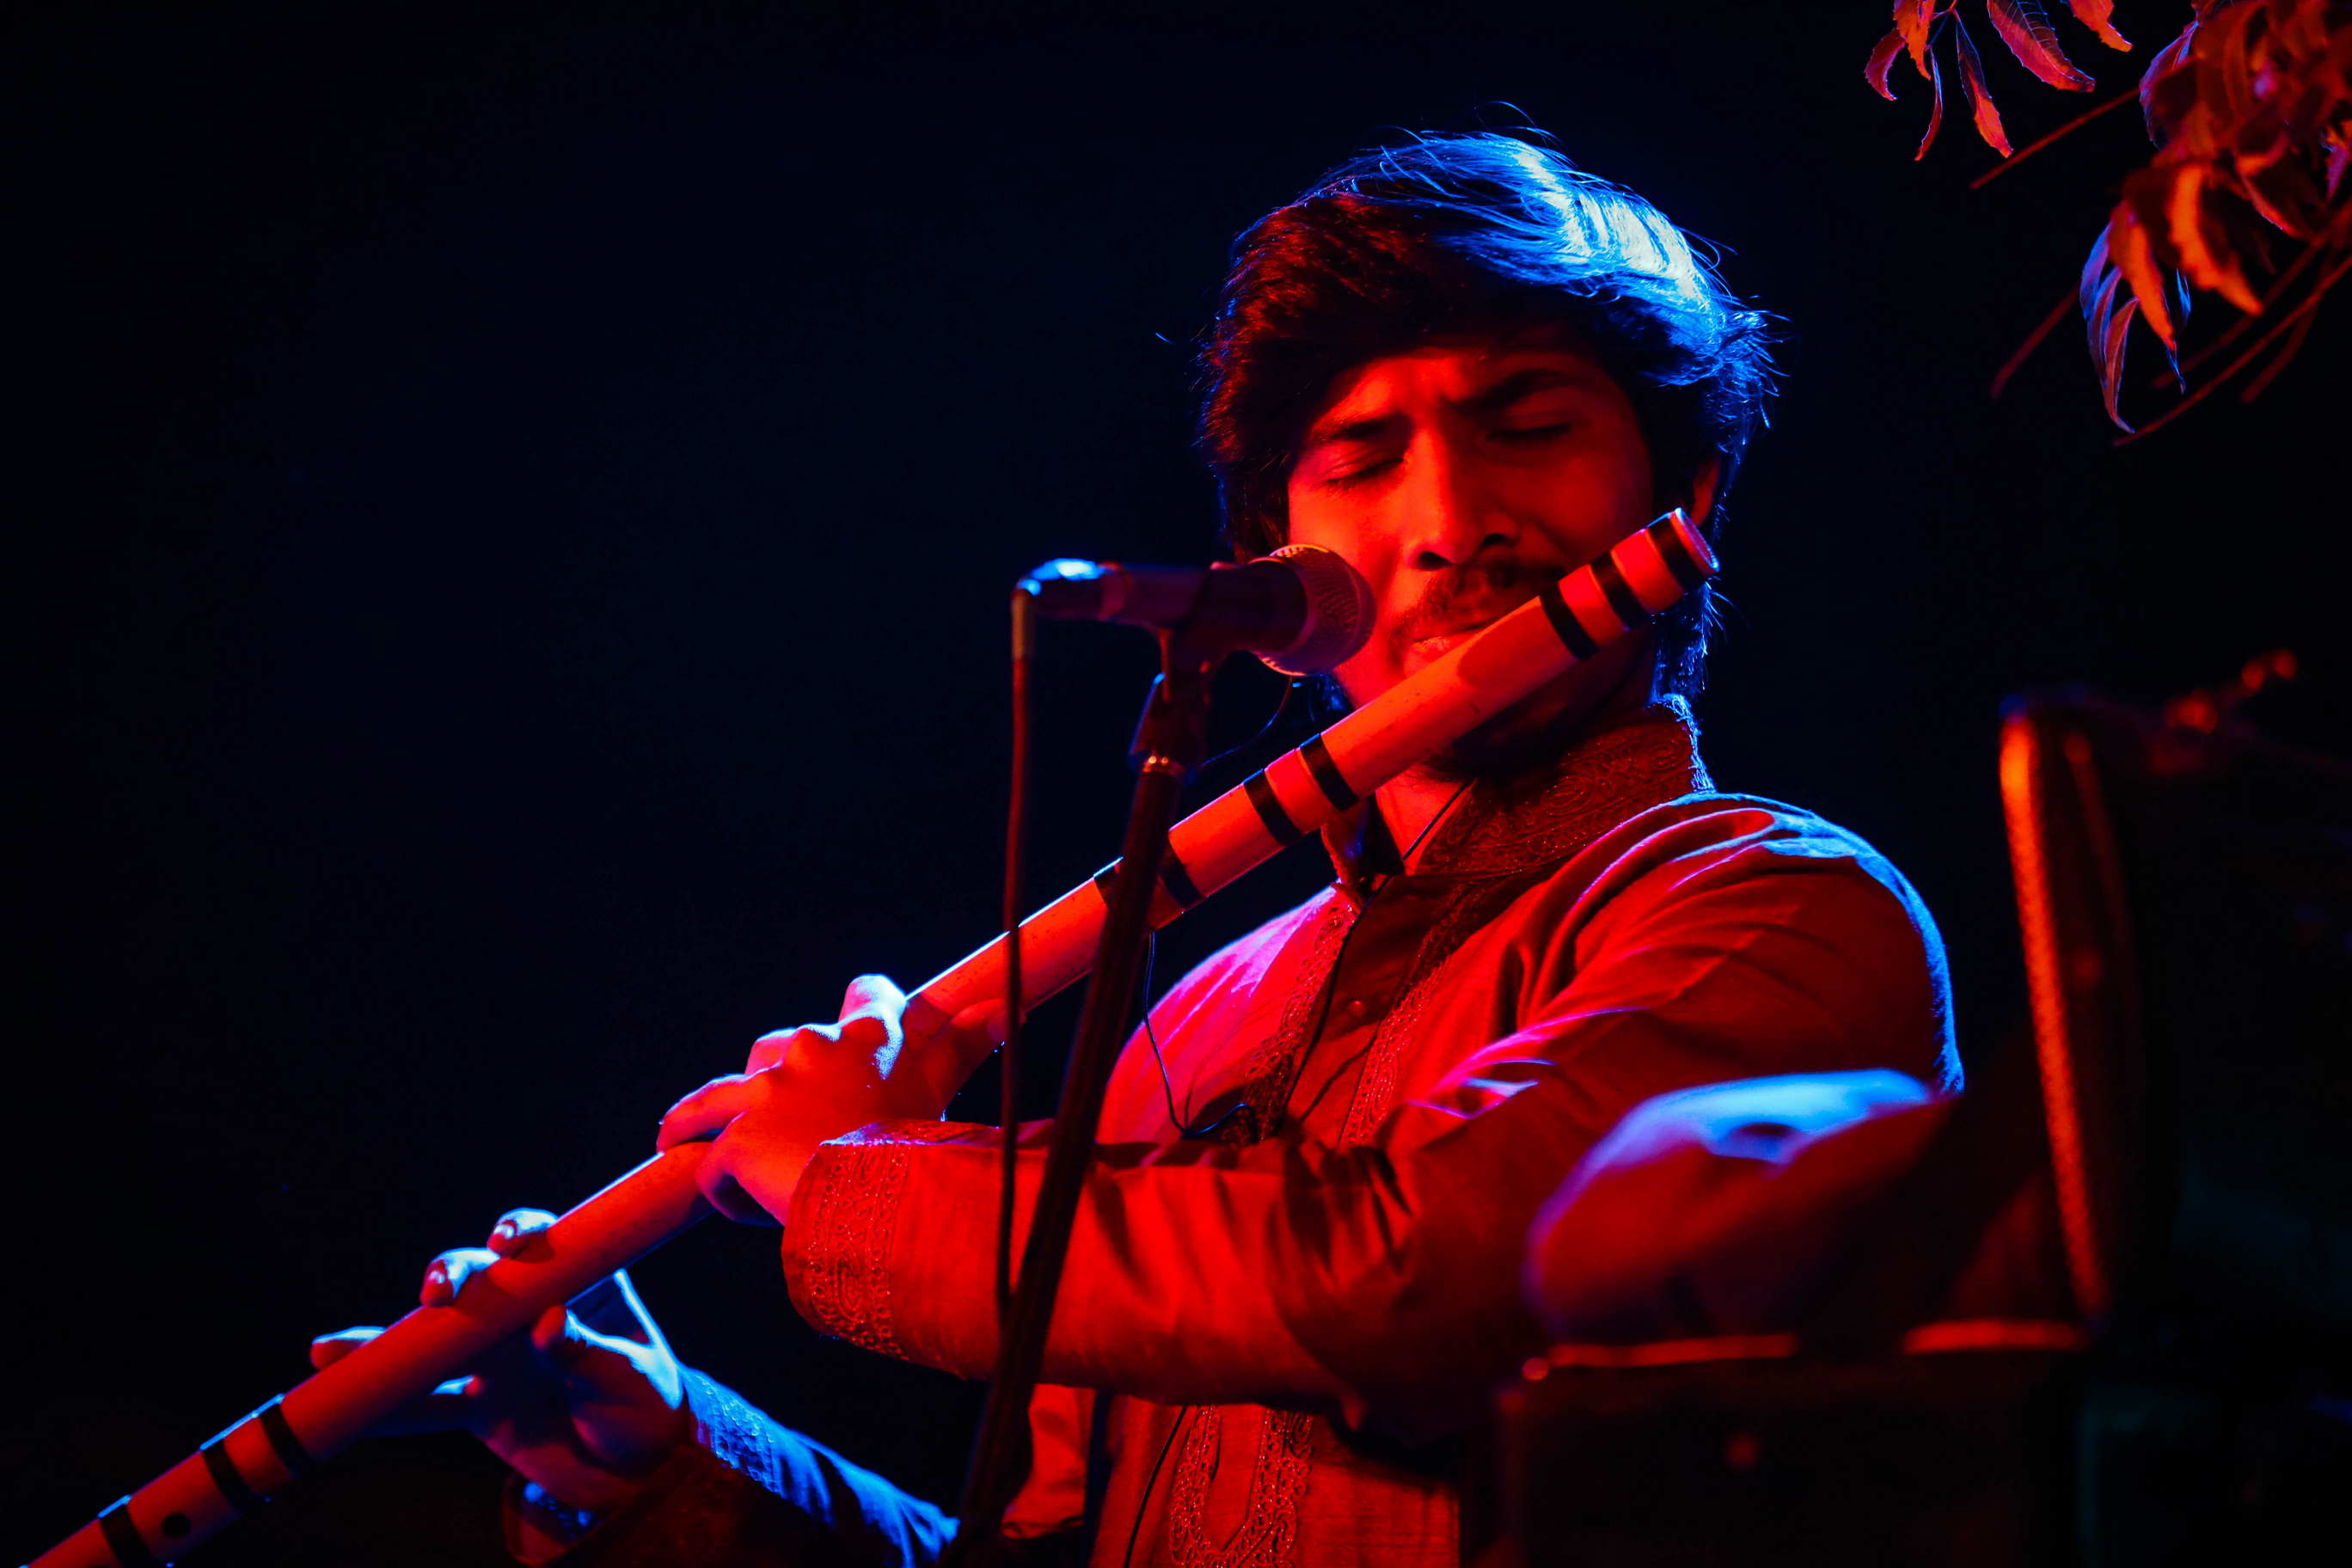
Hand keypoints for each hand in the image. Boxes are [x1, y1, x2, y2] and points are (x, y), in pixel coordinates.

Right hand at [310, 1207, 690, 1514]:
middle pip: (482, 1281)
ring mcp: (497, 1355)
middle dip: (454, 1276)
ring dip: (390, 1339)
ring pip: (439, 1338)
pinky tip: (332, 1395)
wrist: (633, 1472)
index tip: (507, 1243)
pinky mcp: (476, 1402)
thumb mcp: (630, 1380)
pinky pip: (425, 1404)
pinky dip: (382, 1405)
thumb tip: (549, 1324)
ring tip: (334, 1348)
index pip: (547, 1244)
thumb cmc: (643, 1408)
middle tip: (441, 1292)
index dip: (522, 1233)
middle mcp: (529, 1309)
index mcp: (580, 1284)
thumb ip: (589, 1352)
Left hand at [656, 974, 969, 1224]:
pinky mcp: (734, 1143)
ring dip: (698, 1119)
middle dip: (773, 1079)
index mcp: (864, 1039)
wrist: (878, 1199)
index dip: (866, 1007)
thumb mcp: (940, 1095)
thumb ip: (964, 1048)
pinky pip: (714, 1167)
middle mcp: (807, 1051)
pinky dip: (725, 1189)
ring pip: (713, 1100)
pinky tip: (744, 1210)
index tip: (865, 1021)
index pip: (867, 996)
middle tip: (782, 1120)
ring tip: (677, 1135)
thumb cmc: (917, 1148)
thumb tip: (1004, 1008)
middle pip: (774, 1049)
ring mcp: (764, 1095)